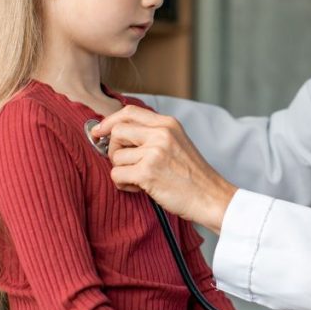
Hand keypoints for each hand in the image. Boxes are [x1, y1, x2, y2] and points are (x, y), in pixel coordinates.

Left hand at [92, 105, 235, 232]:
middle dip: (113, 149)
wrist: (211, 197)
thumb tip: (116, 132)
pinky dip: (123, 185)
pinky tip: (139, 188)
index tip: (99, 132)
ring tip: (140, 180)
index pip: (129, 112)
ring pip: (115, 157)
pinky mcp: (147, 172)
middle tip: (125, 163)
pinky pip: (116, 175)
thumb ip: (153, 134)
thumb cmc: (193, 176)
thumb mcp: (177, 143)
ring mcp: (154, 152)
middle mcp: (161, 133)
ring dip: (122, 171)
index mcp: (168, 124)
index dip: (109, 121)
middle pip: (117, 131)